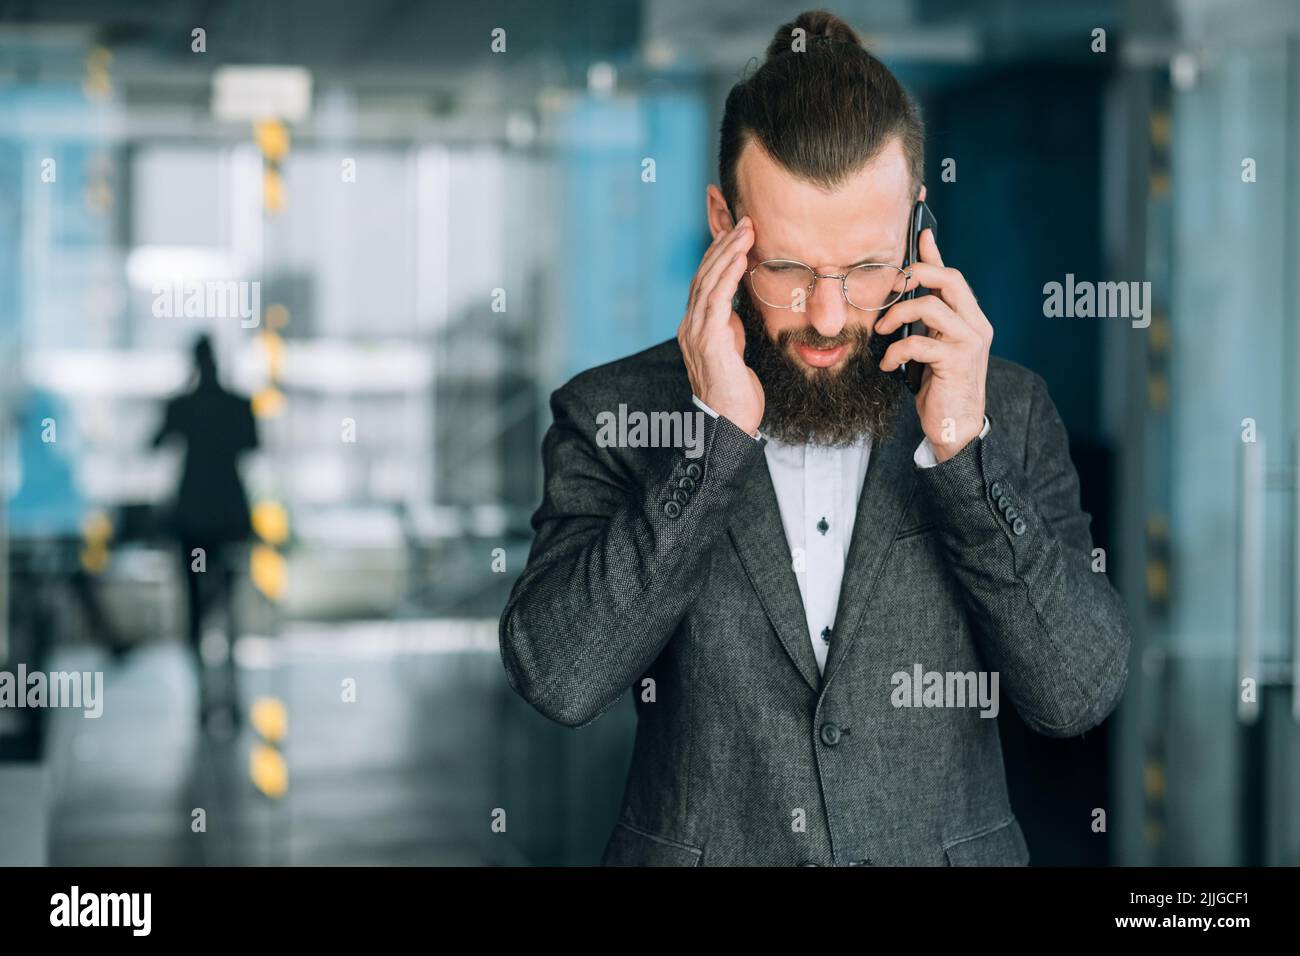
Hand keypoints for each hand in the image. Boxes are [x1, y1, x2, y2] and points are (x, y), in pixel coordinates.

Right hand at [677, 215, 763, 436]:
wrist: (729, 424)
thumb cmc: (735, 393)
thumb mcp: (733, 350)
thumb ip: (730, 326)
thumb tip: (735, 304)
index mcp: (696, 327)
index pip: (704, 282)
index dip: (718, 255)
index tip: (735, 232)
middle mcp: (690, 326)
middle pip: (703, 275)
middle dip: (723, 245)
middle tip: (743, 220)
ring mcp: (696, 333)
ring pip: (708, 282)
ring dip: (727, 252)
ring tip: (745, 230)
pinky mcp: (708, 341)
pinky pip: (716, 299)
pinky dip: (728, 274)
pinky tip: (740, 256)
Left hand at [873, 229, 991, 462]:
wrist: (956, 427)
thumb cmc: (940, 385)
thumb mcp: (931, 345)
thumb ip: (924, 320)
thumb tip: (906, 294)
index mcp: (969, 318)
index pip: (952, 275)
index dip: (934, 253)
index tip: (918, 233)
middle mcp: (975, 325)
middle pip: (949, 280)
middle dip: (916, 274)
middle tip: (891, 287)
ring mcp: (969, 342)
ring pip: (931, 307)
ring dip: (897, 316)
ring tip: (881, 331)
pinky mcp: (956, 362)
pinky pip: (919, 343)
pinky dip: (896, 351)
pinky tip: (887, 364)